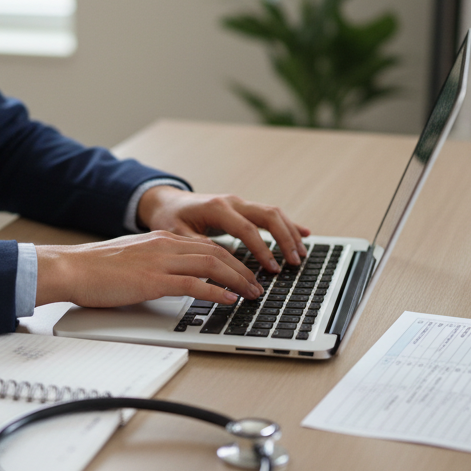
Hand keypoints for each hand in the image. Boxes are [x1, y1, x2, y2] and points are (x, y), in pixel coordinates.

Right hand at [35, 232, 263, 307]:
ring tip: (251, 293)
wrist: (71, 268)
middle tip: (257, 284)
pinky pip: (194, 284)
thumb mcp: (131, 260)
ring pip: (212, 265)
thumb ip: (153, 265)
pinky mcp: (153, 280)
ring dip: (237, 279)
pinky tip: (229, 299)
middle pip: (216, 252)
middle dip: (242, 268)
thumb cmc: (94, 270)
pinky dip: (217, 291)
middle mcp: (164, 245)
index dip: (230, 258)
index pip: (205, 245)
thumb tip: (170, 279)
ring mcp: (160, 261)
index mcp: (160, 239)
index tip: (243, 271)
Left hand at [137, 187, 309, 272]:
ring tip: (301, 254)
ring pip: (273, 213)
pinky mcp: (243, 207)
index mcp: (217, 208)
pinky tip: (304, 233)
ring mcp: (239, 203)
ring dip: (290, 232)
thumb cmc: (170, 218)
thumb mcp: (176, 234)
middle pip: (268, 215)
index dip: (262, 249)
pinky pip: (270, 214)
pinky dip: (288, 224)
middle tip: (294, 262)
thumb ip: (197, 246)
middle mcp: (232, 202)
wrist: (166, 201)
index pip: (247, 229)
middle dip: (285, 239)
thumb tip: (219, 261)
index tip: (272, 269)